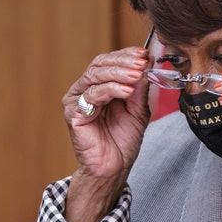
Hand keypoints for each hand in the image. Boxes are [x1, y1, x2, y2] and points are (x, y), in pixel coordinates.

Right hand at [62, 46, 150, 221]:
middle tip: (142, 63)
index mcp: (98, 86)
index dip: (126, 55)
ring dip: (119, 73)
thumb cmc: (123, 140)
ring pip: (95, 76)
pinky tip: (127, 91)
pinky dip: (111, 89)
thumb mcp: (139, 110)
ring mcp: (76, 101)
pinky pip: (92, 95)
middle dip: (123, 62)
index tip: (145, 54)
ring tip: (136, 75)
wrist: (114, 167)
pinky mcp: (73, 114)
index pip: (108, 61)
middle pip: (100, 64)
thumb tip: (148, 65)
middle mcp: (84, 90)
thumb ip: (141, 89)